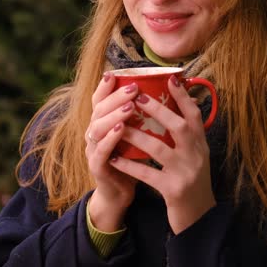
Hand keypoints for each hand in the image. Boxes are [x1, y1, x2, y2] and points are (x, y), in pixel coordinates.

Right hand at [85, 72, 139, 231]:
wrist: (121, 193)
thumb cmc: (132, 160)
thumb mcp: (138, 134)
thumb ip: (145, 115)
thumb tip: (173, 94)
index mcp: (103, 122)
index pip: (100, 100)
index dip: (105, 86)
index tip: (115, 73)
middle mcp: (94, 133)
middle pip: (98, 109)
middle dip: (115, 96)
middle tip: (133, 88)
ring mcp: (93, 149)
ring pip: (97, 127)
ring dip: (113, 115)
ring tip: (129, 106)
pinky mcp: (97, 166)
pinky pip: (101, 150)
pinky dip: (110, 139)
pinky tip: (121, 130)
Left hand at [109, 75, 215, 234]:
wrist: (199, 217)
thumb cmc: (191, 180)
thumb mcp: (196, 155)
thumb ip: (188, 134)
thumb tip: (181, 104)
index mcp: (201, 144)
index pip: (195, 115)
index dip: (184, 96)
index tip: (170, 78)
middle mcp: (196, 155)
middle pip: (178, 126)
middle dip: (157, 110)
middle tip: (136, 96)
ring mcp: (185, 173)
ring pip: (159, 148)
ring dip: (137, 135)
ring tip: (119, 125)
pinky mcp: (173, 190)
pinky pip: (147, 174)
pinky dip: (129, 165)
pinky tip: (114, 158)